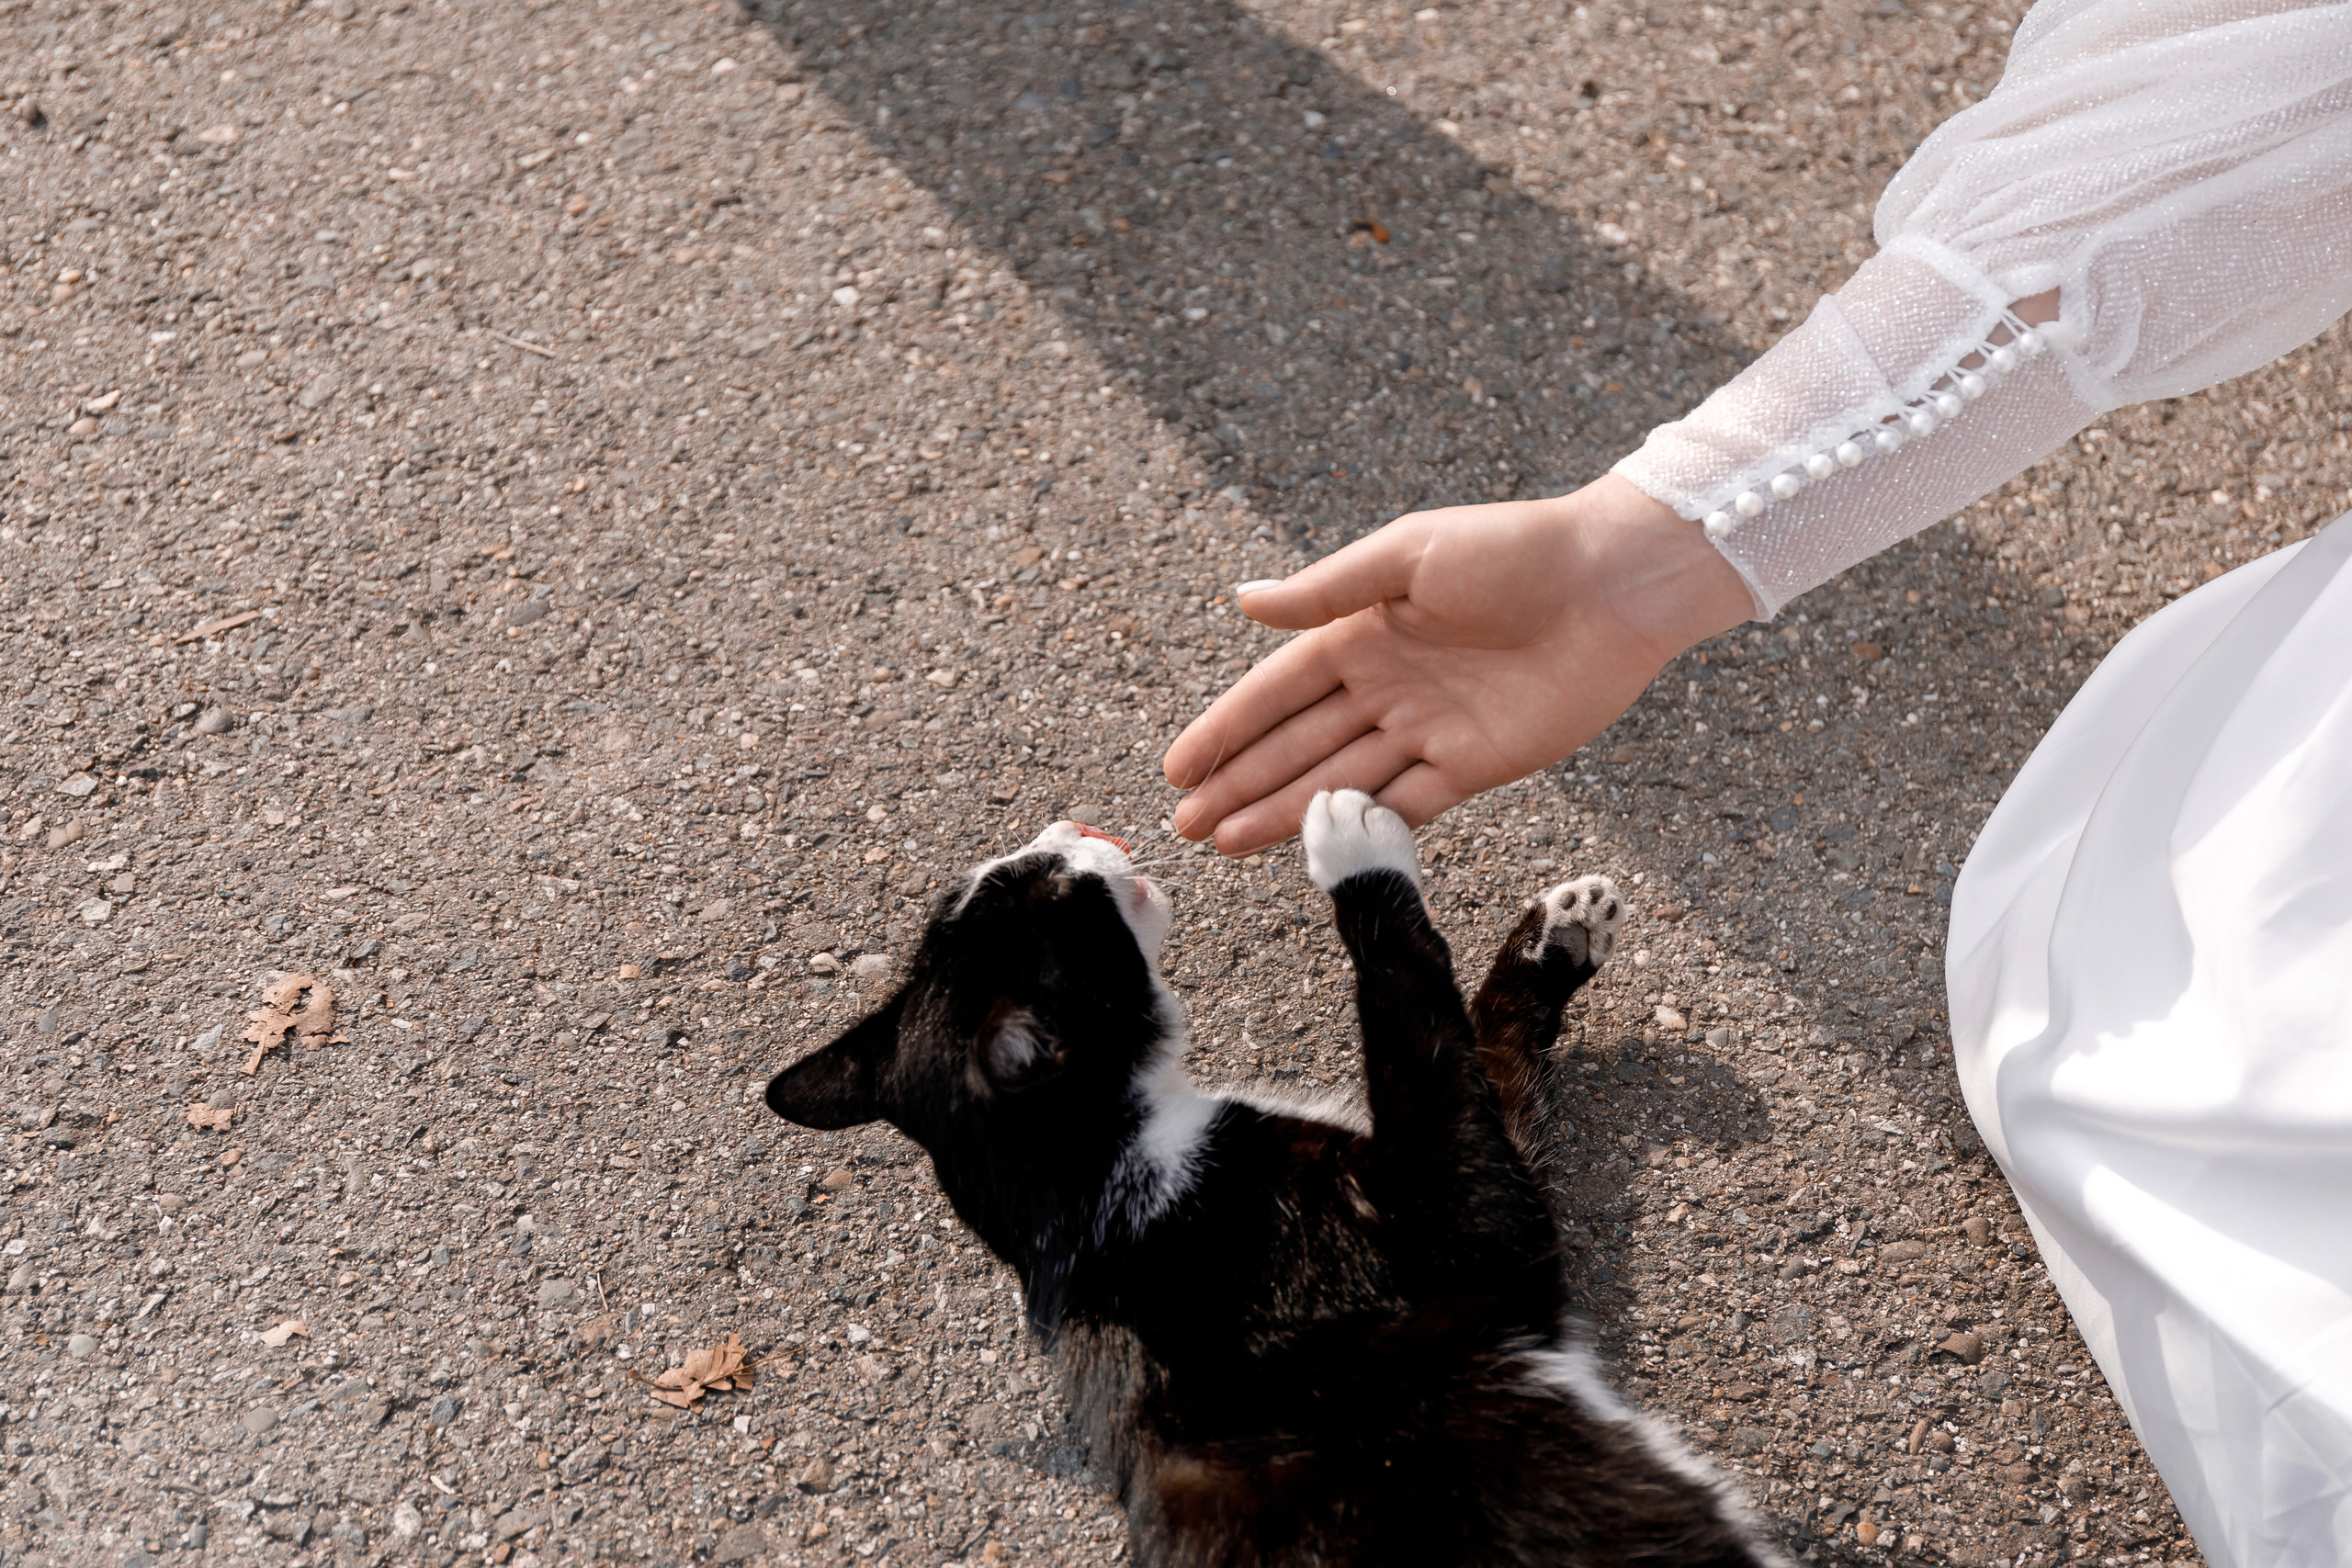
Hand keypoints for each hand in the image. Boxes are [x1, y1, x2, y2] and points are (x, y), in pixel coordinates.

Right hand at [1162, 475, 1754, 854]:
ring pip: (1340, 783)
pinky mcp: (1475, 764)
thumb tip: (1244, 600)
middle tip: (1186, 826)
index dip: (1226, 729)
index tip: (1177, 767)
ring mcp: (1428, 730)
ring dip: (1283, 813)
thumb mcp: (1409, 553)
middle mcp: (1386, 687)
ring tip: (1224, 842)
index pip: (1277, 693)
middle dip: (1239, 784)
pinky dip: (1362, 828)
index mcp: (1363, 633)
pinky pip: (1407, 805)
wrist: (1612, 583)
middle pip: (1298, 747)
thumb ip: (1328, 589)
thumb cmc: (1514, 549)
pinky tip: (1313, 849)